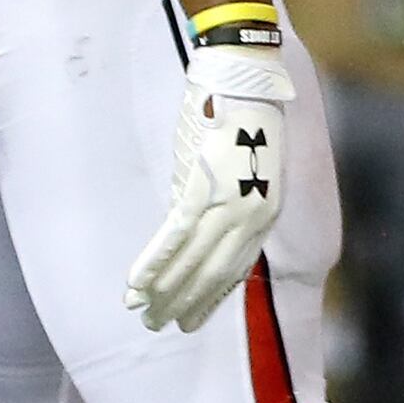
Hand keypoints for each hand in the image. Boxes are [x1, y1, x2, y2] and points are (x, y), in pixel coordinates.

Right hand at [124, 43, 294, 333]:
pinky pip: (174, 236)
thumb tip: (197, 224)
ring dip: (163, 291)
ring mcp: (228, 202)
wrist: (247, 76)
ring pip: (191, 261)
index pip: (237, 268)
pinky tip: (135, 284)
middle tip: (159, 326)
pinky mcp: (203, 186)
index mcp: (267, 210)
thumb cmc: (245, 115)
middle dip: (184, 303)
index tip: (192, 318)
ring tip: (142, 314)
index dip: (211, 296)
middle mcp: (252, 214)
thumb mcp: (248, 166)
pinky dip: (153, 263)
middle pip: (213, 272)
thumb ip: (228, 198)